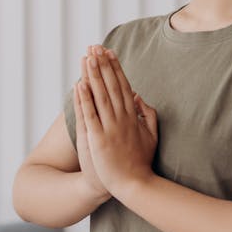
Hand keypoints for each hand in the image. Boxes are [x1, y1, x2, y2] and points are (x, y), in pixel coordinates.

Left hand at [76, 45, 157, 194]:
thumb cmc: (141, 162)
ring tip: (88, 58)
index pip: (123, 86)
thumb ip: (147, 115)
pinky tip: (79, 85)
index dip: (115, 68)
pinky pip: (90, 116)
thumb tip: (138, 96)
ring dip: (93, 76)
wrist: (135, 185)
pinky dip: (84, 100)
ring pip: (100, 96)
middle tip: (95, 47)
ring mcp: (111, 128)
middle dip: (103, 65)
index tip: (109, 52)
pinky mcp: (99, 139)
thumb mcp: (152, 135)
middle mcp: (122, 118)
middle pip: (111, 86)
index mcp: (133, 116)